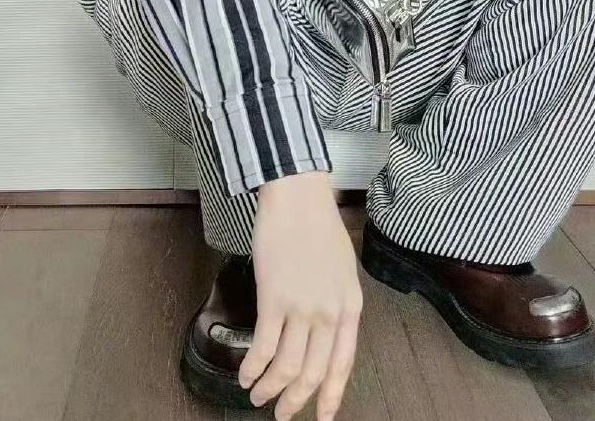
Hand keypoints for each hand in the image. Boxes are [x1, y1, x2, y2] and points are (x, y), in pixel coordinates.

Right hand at [238, 171, 362, 420]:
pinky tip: (244, 374)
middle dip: (295, 401)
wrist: (298, 196)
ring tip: (257, 396)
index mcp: (350, 306)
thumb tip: (323, 330)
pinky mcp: (274, 299)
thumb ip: (336, 302)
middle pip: (312, 373)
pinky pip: (263, 347)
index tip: (322, 417)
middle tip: (281, 414)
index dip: (330, 396)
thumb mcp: (342, 268)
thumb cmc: (318, 224)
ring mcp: (302, 308)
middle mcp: (329, 313)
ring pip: (287, 367)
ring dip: (269, 388)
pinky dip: (252, 367)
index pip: (342, 365)